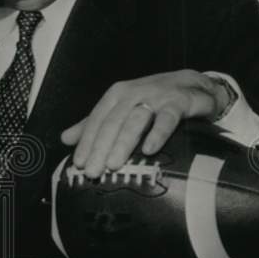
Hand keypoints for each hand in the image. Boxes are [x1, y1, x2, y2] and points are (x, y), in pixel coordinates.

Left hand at [59, 70, 230, 178]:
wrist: (194, 85)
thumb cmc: (153, 100)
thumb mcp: (121, 109)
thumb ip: (94, 124)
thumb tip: (65, 138)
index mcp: (116, 95)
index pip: (97, 120)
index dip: (86, 142)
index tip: (79, 164)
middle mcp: (133, 93)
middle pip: (112, 122)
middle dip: (100, 148)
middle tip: (92, 172)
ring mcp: (156, 97)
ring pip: (135, 120)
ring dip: (123, 143)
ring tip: (113, 165)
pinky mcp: (178, 102)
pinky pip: (167, 119)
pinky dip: (157, 134)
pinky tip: (149, 150)